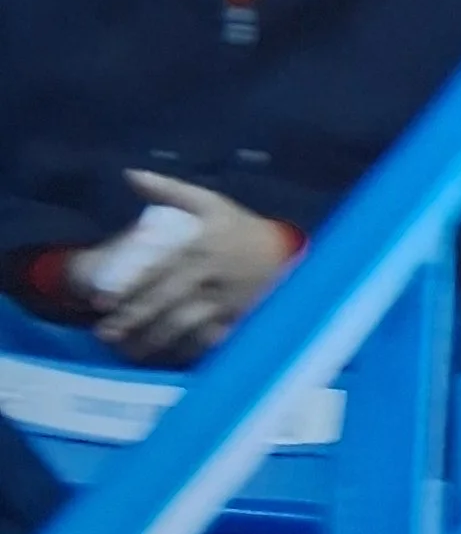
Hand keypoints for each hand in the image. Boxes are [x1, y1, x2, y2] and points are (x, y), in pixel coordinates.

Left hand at [89, 174, 296, 364]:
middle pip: (164, 302)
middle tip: (105, 332)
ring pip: (181, 325)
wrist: (285, 255)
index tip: (101, 302)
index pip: (156, 270)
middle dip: (132, 320)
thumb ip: (168, 189)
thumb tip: (130, 174)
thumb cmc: (239, 227)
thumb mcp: (209, 201)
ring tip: (126, 350)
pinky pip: (204, 340)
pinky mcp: (235, 321)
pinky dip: (182, 351)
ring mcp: (222, 301)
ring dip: (151, 340)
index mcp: (198, 245)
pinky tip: (162, 358)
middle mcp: (208, 275)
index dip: (127, 288)